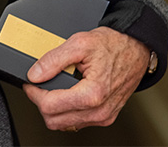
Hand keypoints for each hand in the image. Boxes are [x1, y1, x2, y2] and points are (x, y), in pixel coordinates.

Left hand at [21, 27, 149, 130]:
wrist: (136, 49)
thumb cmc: (113, 45)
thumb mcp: (79, 42)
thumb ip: (53, 59)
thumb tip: (35, 74)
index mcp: (92, 94)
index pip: (50, 106)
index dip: (34, 93)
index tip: (30, 82)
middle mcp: (99, 111)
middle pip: (54, 120)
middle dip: (41, 102)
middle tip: (38, 84)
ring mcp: (103, 116)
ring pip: (65, 124)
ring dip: (53, 109)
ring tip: (53, 87)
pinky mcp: (105, 117)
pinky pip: (77, 122)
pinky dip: (66, 111)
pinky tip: (66, 94)